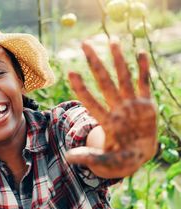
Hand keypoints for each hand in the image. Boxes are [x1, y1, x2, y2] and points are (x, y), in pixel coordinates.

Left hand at [66, 41, 156, 177]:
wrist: (136, 157)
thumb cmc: (117, 160)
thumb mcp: (104, 162)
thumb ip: (89, 157)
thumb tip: (68, 158)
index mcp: (106, 121)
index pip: (91, 101)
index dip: (81, 88)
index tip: (70, 72)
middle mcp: (116, 109)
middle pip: (104, 82)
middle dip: (95, 63)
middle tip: (84, 44)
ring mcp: (131, 105)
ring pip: (123, 78)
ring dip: (118, 60)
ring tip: (113, 40)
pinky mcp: (146, 105)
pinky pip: (145, 84)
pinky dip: (144, 69)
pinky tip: (140, 53)